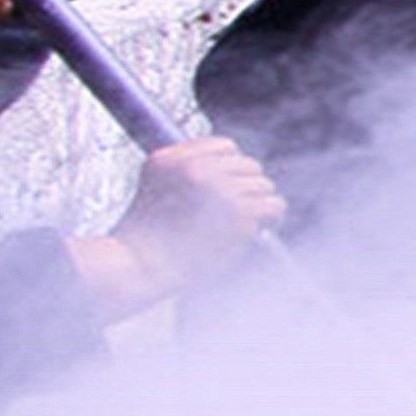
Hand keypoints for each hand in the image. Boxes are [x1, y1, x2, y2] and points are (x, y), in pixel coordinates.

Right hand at [72, 136, 282, 313]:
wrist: (141, 268)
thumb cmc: (146, 239)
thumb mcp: (154, 187)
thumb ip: (184, 171)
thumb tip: (229, 168)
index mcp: (171, 158)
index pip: (225, 147)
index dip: (232, 167)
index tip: (228, 188)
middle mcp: (196, 169)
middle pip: (248, 165)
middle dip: (247, 187)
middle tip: (240, 210)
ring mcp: (220, 189)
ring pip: (264, 185)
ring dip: (260, 203)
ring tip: (249, 222)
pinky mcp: (239, 213)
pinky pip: (274, 206)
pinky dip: (272, 218)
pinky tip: (262, 229)